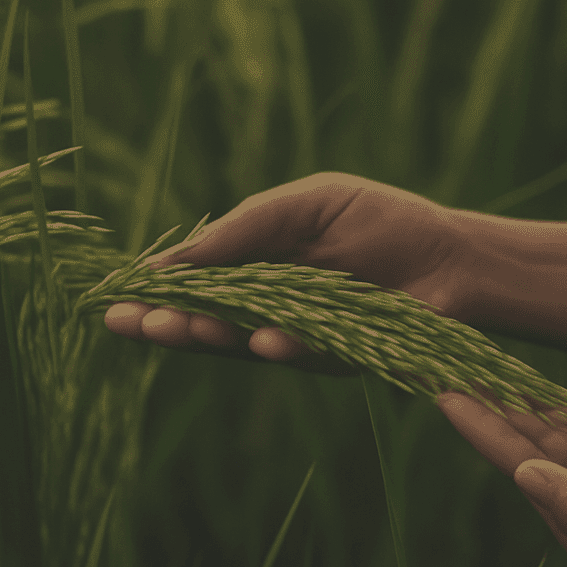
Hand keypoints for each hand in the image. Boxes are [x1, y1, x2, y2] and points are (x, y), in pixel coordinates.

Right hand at [103, 171, 472, 380]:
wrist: (455, 256)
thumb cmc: (381, 222)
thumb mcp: (304, 206)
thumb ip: (242, 231)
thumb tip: (172, 260)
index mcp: (255, 269)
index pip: (193, 286)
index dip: (155, 294)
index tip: (112, 300)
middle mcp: (269, 310)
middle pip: (205, 321)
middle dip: (165, 323)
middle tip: (125, 325)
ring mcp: (299, 338)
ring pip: (242, 343)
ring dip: (208, 337)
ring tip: (172, 330)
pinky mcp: (338, 361)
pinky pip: (301, 354)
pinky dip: (281, 346)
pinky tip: (261, 339)